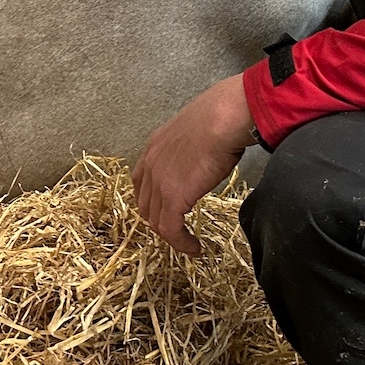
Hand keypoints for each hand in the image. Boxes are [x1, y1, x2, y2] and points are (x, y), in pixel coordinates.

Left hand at [132, 75, 254, 255]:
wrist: (223, 117)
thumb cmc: (220, 117)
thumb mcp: (195, 129)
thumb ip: (191, 146)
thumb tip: (205, 151)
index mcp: (154, 146)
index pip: (141, 182)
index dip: (151, 200)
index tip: (165, 210)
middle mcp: (151, 164)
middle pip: (146, 205)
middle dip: (160, 221)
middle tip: (178, 230)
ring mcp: (159, 182)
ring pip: (157, 221)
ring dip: (172, 236)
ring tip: (188, 243)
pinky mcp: (173, 197)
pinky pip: (171, 230)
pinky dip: (181, 243)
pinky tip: (194, 247)